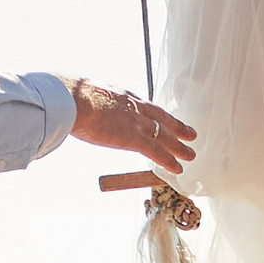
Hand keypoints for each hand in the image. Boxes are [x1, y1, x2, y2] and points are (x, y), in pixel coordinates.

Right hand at [69, 76, 196, 177]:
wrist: (74, 99)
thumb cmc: (72, 96)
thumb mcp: (85, 93)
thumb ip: (89, 100)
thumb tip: (78, 102)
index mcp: (122, 95)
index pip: (144, 106)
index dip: (155, 115)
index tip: (163, 119)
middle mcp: (134, 107)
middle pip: (161, 118)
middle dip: (177, 127)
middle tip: (190, 133)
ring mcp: (136, 122)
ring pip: (164, 136)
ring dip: (179, 147)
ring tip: (190, 155)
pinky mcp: (133, 138)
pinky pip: (156, 151)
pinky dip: (168, 161)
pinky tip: (178, 169)